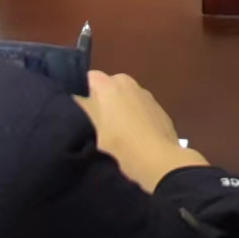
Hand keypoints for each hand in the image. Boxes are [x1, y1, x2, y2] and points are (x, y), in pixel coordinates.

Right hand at [78, 71, 207, 193]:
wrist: (157, 158)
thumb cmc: (119, 142)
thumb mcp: (92, 128)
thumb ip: (84, 108)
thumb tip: (79, 98)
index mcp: (110, 84)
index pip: (90, 79)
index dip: (84, 93)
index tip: (82, 111)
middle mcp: (129, 83)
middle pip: (110, 87)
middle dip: (104, 101)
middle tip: (98, 124)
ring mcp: (147, 95)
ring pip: (127, 98)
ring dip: (121, 110)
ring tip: (118, 134)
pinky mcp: (159, 109)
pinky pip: (141, 109)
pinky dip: (137, 118)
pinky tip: (135, 137)